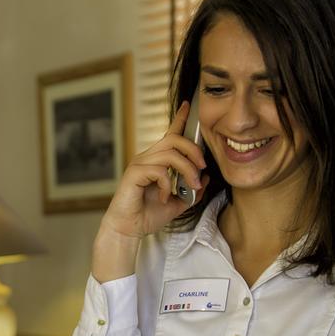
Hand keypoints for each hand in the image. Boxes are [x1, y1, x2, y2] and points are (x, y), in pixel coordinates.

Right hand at [98, 101, 206, 241]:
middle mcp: (147, 158)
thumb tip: (205, 177)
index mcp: (157, 161)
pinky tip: (163, 196)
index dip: (180, 118)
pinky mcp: (134, 174)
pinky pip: (159, 170)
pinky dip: (167, 184)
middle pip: (174, 139)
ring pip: (170, 153)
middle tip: (203, 167)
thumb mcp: (178, 203)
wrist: (129, 230)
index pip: (170, 135)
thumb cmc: (148, 215)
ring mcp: (139, 164)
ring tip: (191, 186)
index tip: (189, 105)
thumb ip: (192, 190)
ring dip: (187, 169)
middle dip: (193, 150)